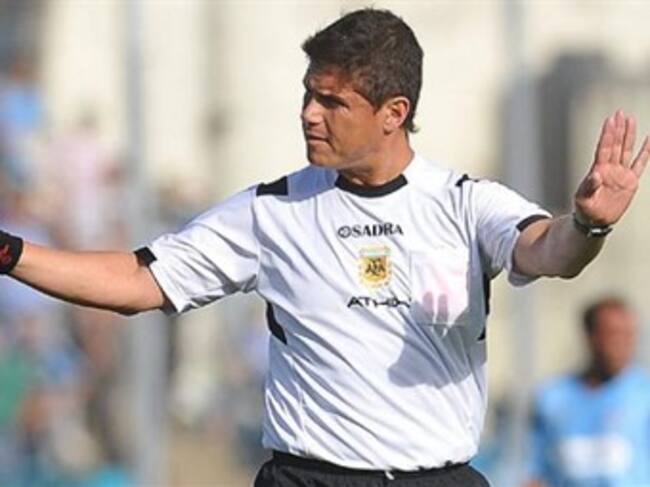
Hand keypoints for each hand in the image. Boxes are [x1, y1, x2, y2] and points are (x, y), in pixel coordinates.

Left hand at [574, 109, 649, 225]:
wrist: (595, 221)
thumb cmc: (585, 210)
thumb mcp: (583, 199)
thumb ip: (589, 186)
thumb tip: (596, 175)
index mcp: (598, 171)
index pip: (604, 148)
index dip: (608, 134)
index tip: (610, 120)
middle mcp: (610, 169)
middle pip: (616, 144)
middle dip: (618, 129)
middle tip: (620, 113)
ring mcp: (620, 174)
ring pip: (626, 150)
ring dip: (629, 135)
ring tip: (630, 119)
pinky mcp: (630, 181)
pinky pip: (640, 164)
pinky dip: (646, 152)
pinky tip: (649, 140)